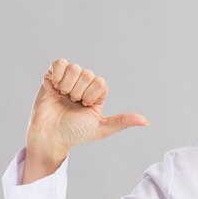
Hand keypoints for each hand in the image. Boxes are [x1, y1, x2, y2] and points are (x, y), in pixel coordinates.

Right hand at [27, 58, 148, 154]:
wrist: (50, 135)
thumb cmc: (75, 133)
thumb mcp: (102, 128)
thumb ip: (123, 121)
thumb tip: (147, 122)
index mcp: (97, 95)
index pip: (100, 82)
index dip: (92, 95)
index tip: (85, 107)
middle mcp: (83, 86)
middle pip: (87, 74)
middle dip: (79, 92)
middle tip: (72, 103)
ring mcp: (68, 80)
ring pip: (74, 68)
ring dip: (68, 86)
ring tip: (63, 97)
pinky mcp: (52, 77)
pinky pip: (59, 63)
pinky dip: (58, 75)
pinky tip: (55, 87)